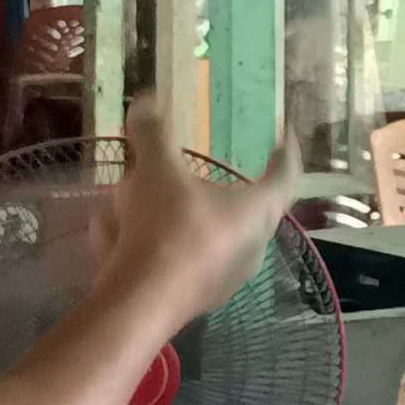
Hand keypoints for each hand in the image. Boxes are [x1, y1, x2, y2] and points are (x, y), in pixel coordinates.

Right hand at [100, 93, 293, 331]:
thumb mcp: (156, 172)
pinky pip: (180, 260)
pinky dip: (155, 244)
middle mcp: (253, 247)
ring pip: (205, 236)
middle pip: (243, 208)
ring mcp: (227, 278)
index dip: (287, 152)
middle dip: (213, 186)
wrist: (142, 304)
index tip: (282, 135)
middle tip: (191, 169)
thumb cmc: (166, 229)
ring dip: (174, 216)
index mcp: (258, 212)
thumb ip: (154, 134)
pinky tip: (117, 237)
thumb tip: (148, 100)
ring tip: (138, 202)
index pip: (287, 176)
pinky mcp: (198, 299)